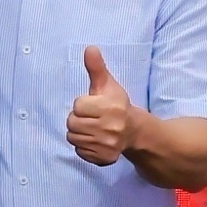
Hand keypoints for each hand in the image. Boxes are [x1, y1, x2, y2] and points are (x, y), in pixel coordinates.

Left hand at [65, 45, 135, 165]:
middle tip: (91, 118)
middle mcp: (111, 128)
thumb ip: (96, 68)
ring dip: (79, 133)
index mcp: (111, 108)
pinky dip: (84, 147)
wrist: (134, 131)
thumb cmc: (116, 104)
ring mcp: (108, 145)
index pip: (77, 106)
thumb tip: (89, 48)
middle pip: (72, 123)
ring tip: (92, 128)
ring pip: (73, 138)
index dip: (82, 105)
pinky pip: (80, 152)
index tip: (93, 105)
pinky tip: (95, 140)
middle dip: (78, 119)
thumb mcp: (107, 85)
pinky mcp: (105, 158)